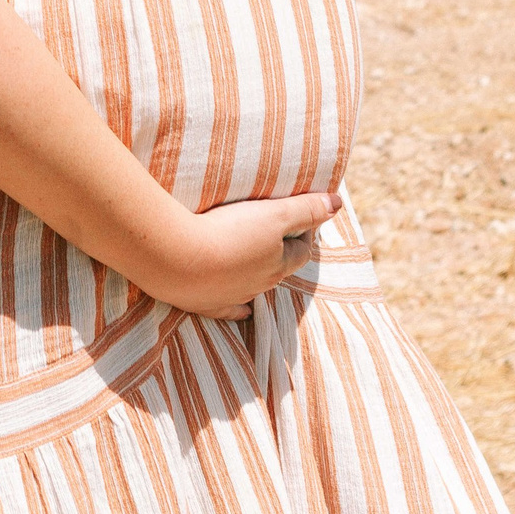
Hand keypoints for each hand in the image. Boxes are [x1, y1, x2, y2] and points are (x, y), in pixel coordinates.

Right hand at [140, 191, 340, 319]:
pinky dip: (238, 307)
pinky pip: (228, 309)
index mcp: (277, 263)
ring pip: (254, 286)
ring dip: (256, 272)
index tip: (298, 215)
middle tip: (274, 230)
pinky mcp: (205, 303)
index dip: (303, 231)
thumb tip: (338, 204)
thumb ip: (306, 209)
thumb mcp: (273, 214)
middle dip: (280, 251)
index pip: (300, 249)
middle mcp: (259, 284)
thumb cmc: (228, 232)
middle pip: (278, 268)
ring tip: (251, 255)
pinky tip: (243, 309)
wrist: (177, 260)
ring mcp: (232, 296)